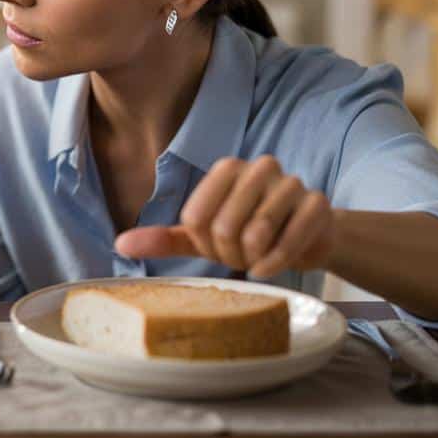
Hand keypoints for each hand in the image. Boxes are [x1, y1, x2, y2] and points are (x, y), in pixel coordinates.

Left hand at [114, 156, 334, 278]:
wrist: (306, 239)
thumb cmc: (248, 235)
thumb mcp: (202, 238)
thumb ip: (164, 238)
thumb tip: (120, 244)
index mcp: (227, 168)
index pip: (196, 216)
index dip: (203, 242)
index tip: (215, 246)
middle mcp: (259, 167)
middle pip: (224, 225)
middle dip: (227, 254)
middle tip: (239, 256)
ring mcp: (292, 183)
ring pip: (256, 233)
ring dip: (251, 259)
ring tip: (256, 258)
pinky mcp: (317, 205)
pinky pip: (289, 240)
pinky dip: (275, 263)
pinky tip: (269, 269)